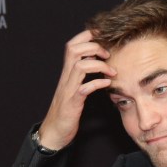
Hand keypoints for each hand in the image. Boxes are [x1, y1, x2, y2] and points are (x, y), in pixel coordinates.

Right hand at [37, 30, 115, 149]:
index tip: (103, 38)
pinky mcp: (72, 103)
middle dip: (93, 46)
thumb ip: (82, 73)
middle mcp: (66, 77)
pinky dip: (97, 84)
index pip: (73, 45)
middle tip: (108, 55)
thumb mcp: (74, 87)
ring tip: (112, 71)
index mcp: (67, 72)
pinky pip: (84, 89)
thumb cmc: (67, 109)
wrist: (54, 130)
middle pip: (74, 49)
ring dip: (99, 65)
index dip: (87, 36)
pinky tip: (107, 84)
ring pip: (79, 66)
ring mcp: (68, 89)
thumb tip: (95, 59)